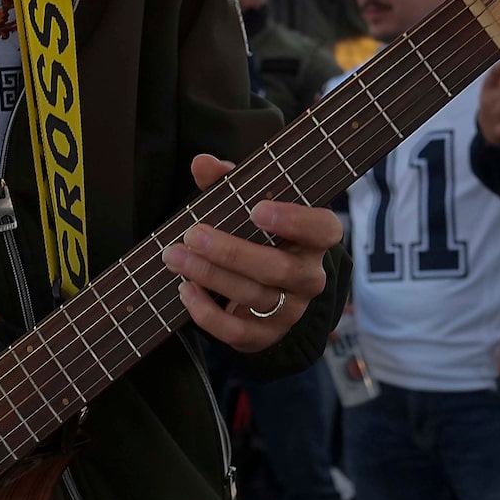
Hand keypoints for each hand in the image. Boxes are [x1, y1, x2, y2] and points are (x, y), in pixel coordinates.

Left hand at [169, 153, 341, 352]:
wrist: (271, 291)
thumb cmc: (260, 238)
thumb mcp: (250, 207)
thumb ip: (230, 184)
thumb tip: (202, 163)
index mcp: (314, 240)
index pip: (323, 230)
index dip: (295, 220)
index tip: (257, 209)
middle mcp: (308, 277)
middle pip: (278, 268)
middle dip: (231, 251)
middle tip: (192, 234)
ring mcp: (290, 311)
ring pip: (254, 296)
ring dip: (210, 276)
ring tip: (176, 257)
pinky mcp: (265, 336)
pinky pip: (237, 332)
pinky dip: (207, 312)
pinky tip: (186, 290)